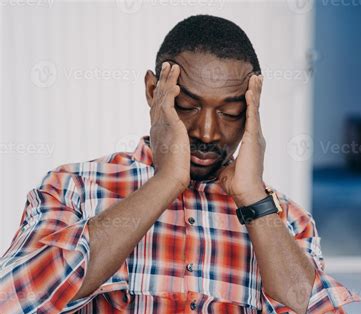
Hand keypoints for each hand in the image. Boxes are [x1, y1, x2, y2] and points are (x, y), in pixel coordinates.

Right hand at [149, 62, 189, 193]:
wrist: (170, 178)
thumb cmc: (174, 172)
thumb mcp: (174, 155)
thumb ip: (177, 147)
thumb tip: (181, 149)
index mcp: (158, 131)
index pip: (157, 107)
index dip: (159, 94)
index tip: (162, 83)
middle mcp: (157, 125)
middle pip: (157, 97)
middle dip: (162, 81)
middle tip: (165, 66)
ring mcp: (161, 124)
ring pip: (162, 96)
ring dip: (167, 79)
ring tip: (172, 66)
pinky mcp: (169, 125)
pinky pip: (168, 103)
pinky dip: (171, 91)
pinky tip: (177, 83)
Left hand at [217, 74, 266, 205]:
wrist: (246, 192)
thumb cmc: (237, 184)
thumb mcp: (227, 168)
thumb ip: (223, 161)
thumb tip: (214, 162)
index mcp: (250, 142)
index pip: (249, 118)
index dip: (249, 104)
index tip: (248, 91)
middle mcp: (255, 136)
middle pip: (254, 109)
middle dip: (255, 93)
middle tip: (256, 77)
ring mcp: (256, 136)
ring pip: (255, 109)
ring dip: (255, 92)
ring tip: (256, 77)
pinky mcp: (254, 138)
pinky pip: (252, 116)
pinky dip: (252, 102)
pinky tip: (251, 90)